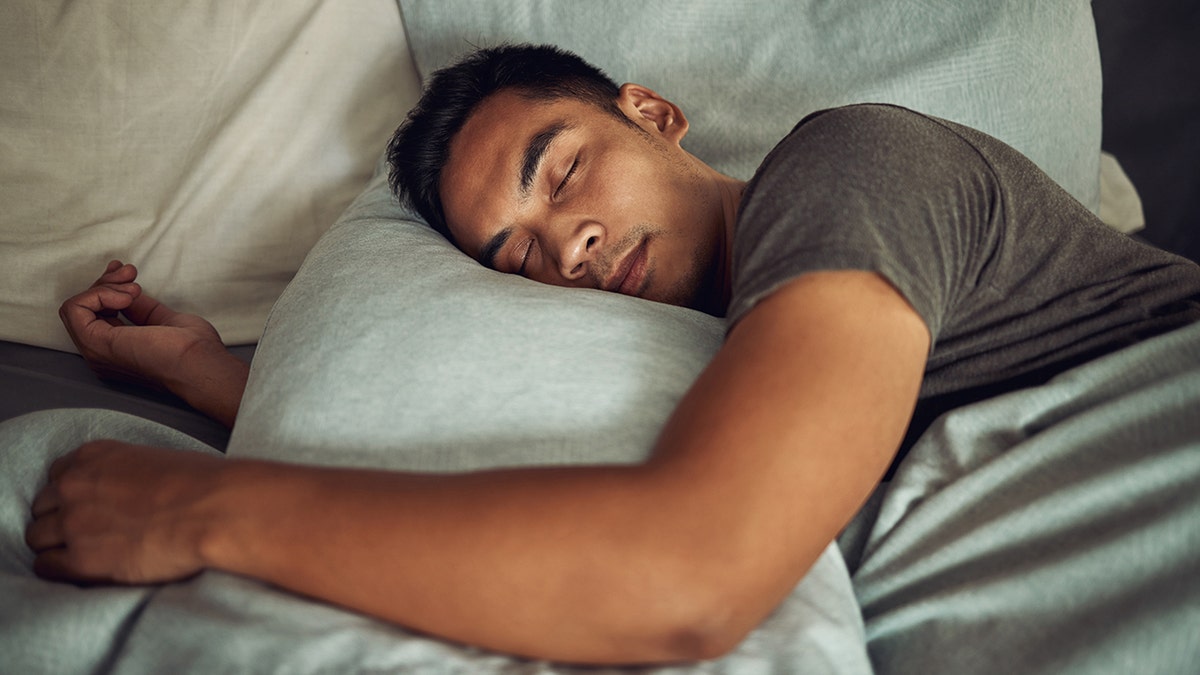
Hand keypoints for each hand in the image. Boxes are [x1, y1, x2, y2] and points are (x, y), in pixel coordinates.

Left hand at [25, 440, 224, 584]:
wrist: (216, 510)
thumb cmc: (202, 483)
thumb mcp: (157, 459)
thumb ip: (127, 471)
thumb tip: (130, 491)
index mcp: (94, 456)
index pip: (57, 476)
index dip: (71, 494)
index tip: (84, 505)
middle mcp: (75, 486)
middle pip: (43, 506)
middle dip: (60, 519)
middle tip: (86, 532)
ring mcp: (74, 523)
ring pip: (37, 537)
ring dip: (56, 545)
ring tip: (83, 553)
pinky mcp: (81, 560)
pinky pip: (46, 567)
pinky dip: (58, 569)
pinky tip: (79, 569)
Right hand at [59, 260, 224, 391]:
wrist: (199, 363)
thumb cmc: (192, 350)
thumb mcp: (163, 320)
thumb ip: (141, 308)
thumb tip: (128, 292)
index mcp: (118, 351)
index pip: (97, 314)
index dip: (108, 289)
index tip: (129, 274)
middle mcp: (102, 354)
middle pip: (86, 308)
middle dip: (106, 282)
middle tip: (130, 273)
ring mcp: (96, 352)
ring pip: (77, 306)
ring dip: (104, 287)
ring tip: (134, 287)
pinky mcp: (95, 345)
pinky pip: (74, 309)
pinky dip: (98, 294)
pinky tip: (125, 297)